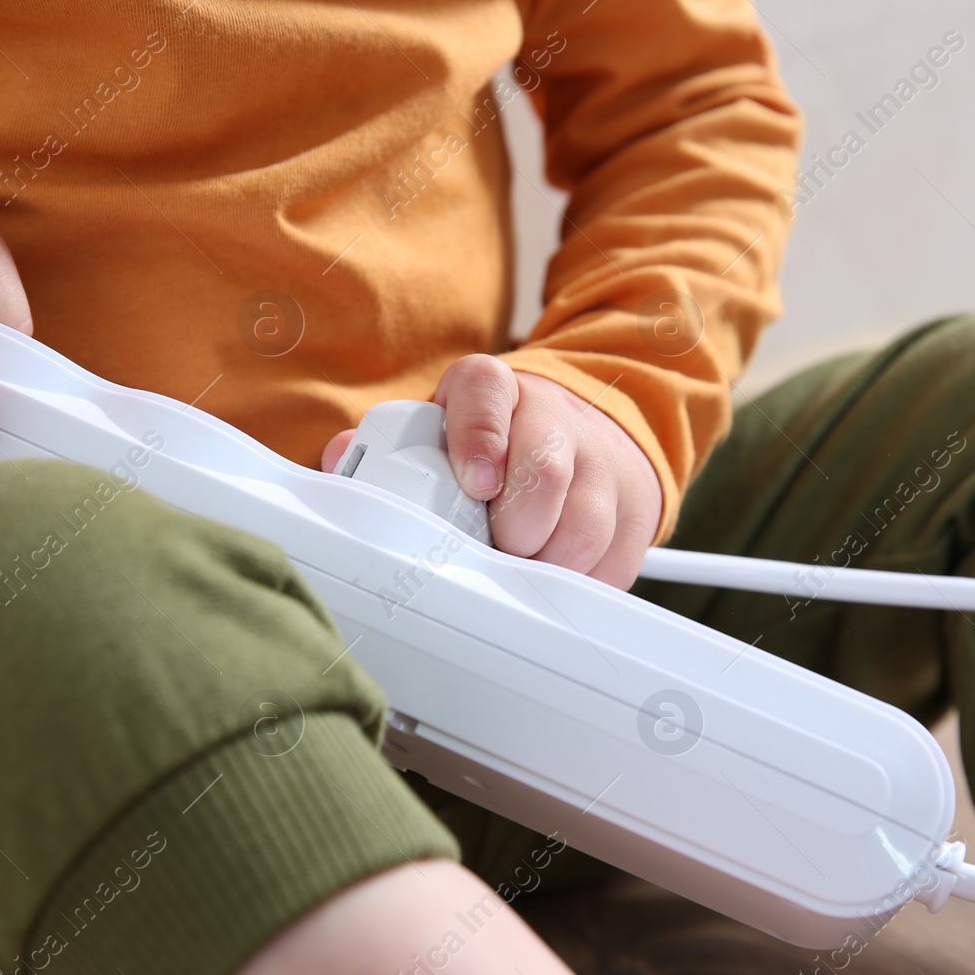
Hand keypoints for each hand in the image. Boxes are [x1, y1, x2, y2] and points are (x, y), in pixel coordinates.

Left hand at [321, 354, 661, 587]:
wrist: (587, 433)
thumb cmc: (493, 446)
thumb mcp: (442, 430)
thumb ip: (383, 448)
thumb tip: (340, 463)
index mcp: (493, 391)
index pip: (486, 393)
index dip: (481, 437)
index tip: (475, 482)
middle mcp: (553, 418)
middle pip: (543, 472)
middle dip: (512, 527)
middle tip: (492, 547)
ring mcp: (600, 463)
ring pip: (582, 526)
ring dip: (543, 564)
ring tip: (518, 568)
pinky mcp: (635, 510)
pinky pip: (612, 562)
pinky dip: (578, 583)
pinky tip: (554, 577)